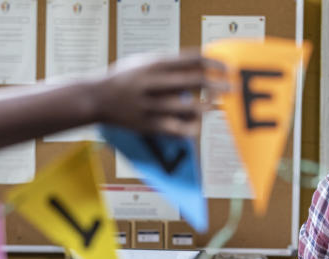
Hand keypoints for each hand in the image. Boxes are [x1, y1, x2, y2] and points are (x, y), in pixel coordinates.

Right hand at [92, 51, 228, 137]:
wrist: (95, 98)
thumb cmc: (124, 78)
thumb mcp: (144, 62)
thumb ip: (170, 64)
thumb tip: (202, 64)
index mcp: (154, 63)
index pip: (192, 59)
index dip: (214, 63)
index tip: (228, 67)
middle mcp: (153, 83)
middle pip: (193, 81)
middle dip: (217, 85)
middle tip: (233, 88)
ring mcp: (150, 105)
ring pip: (187, 108)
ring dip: (206, 108)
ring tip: (216, 107)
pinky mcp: (147, 124)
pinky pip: (175, 129)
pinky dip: (189, 128)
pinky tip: (195, 125)